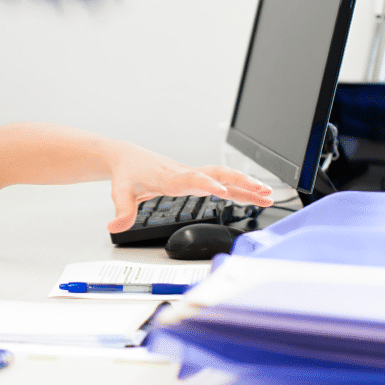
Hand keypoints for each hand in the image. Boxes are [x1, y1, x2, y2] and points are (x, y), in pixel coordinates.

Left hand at [104, 142, 273, 232]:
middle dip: (239, 182)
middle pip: (216, 173)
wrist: (127, 157)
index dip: (206, 184)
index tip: (222, 191)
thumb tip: (114, 227)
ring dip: (246, 185)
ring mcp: (192, 175)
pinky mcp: (196, 179)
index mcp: (168, 177)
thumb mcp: (119, 192)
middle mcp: (184, 173)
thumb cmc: (126, 173)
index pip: (190, 179)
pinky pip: (222, 182)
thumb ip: (121, 211)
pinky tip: (256, 196)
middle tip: (262, 192)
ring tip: (270, 196)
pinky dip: (239, 189)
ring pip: (224, 176)